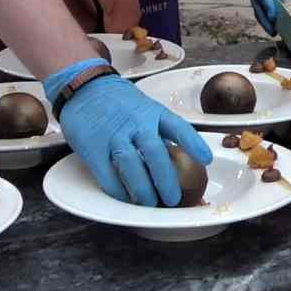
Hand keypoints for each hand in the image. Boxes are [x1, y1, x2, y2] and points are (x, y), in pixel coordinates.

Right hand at [46, 60, 212, 206]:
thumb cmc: (119, 102)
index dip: (193, 144)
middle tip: (173, 199)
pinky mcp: (93, 147)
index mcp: (153, 112)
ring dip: (142, 189)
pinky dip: (118, 190)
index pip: (178, 127)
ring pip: (131, 165)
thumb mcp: (144, 108)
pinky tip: (125, 198)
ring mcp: (113, 135)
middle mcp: (135, 123)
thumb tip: (179, 160)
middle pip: (154, 152)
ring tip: (150, 203)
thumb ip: (158, 131)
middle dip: (166, 179)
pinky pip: (107, 174)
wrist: (84, 86)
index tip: (206, 160)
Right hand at [244, 0, 290, 34]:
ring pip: (259, 8)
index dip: (269, 9)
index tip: (275, 20)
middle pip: (257, 6)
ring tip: (274, 31)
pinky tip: (275, 22)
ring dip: (266, 20)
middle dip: (265, 20)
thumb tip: (279, 3)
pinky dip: (268, 14)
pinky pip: (262, 6)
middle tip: (273, 32)